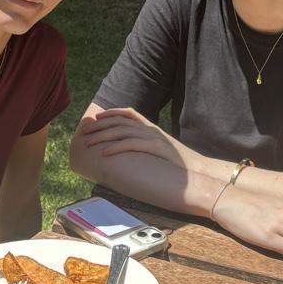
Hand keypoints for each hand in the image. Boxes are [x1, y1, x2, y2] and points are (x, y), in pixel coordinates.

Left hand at [80, 107, 201, 170]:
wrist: (198, 171)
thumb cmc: (177, 166)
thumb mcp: (160, 151)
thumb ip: (146, 147)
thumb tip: (129, 153)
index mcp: (152, 127)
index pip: (128, 112)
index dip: (110, 113)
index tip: (95, 118)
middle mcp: (151, 129)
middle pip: (120, 121)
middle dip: (100, 125)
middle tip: (84, 133)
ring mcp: (154, 137)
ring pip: (122, 131)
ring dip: (103, 136)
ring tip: (88, 143)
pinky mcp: (157, 148)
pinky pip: (132, 144)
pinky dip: (116, 147)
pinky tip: (105, 153)